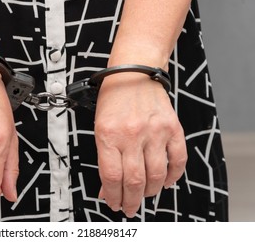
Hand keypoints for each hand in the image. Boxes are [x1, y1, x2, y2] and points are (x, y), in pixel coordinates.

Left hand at [94, 72, 186, 217]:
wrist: (135, 70)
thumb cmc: (114, 96)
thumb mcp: (100, 125)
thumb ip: (104, 155)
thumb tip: (108, 185)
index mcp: (109, 134)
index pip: (111, 176)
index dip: (112, 196)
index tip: (113, 203)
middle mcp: (132, 135)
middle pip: (134, 181)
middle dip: (130, 201)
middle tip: (128, 207)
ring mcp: (155, 132)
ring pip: (156, 175)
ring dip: (149, 192)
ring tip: (143, 195)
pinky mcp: (172, 127)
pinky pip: (178, 160)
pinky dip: (172, 176)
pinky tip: (165, 181)